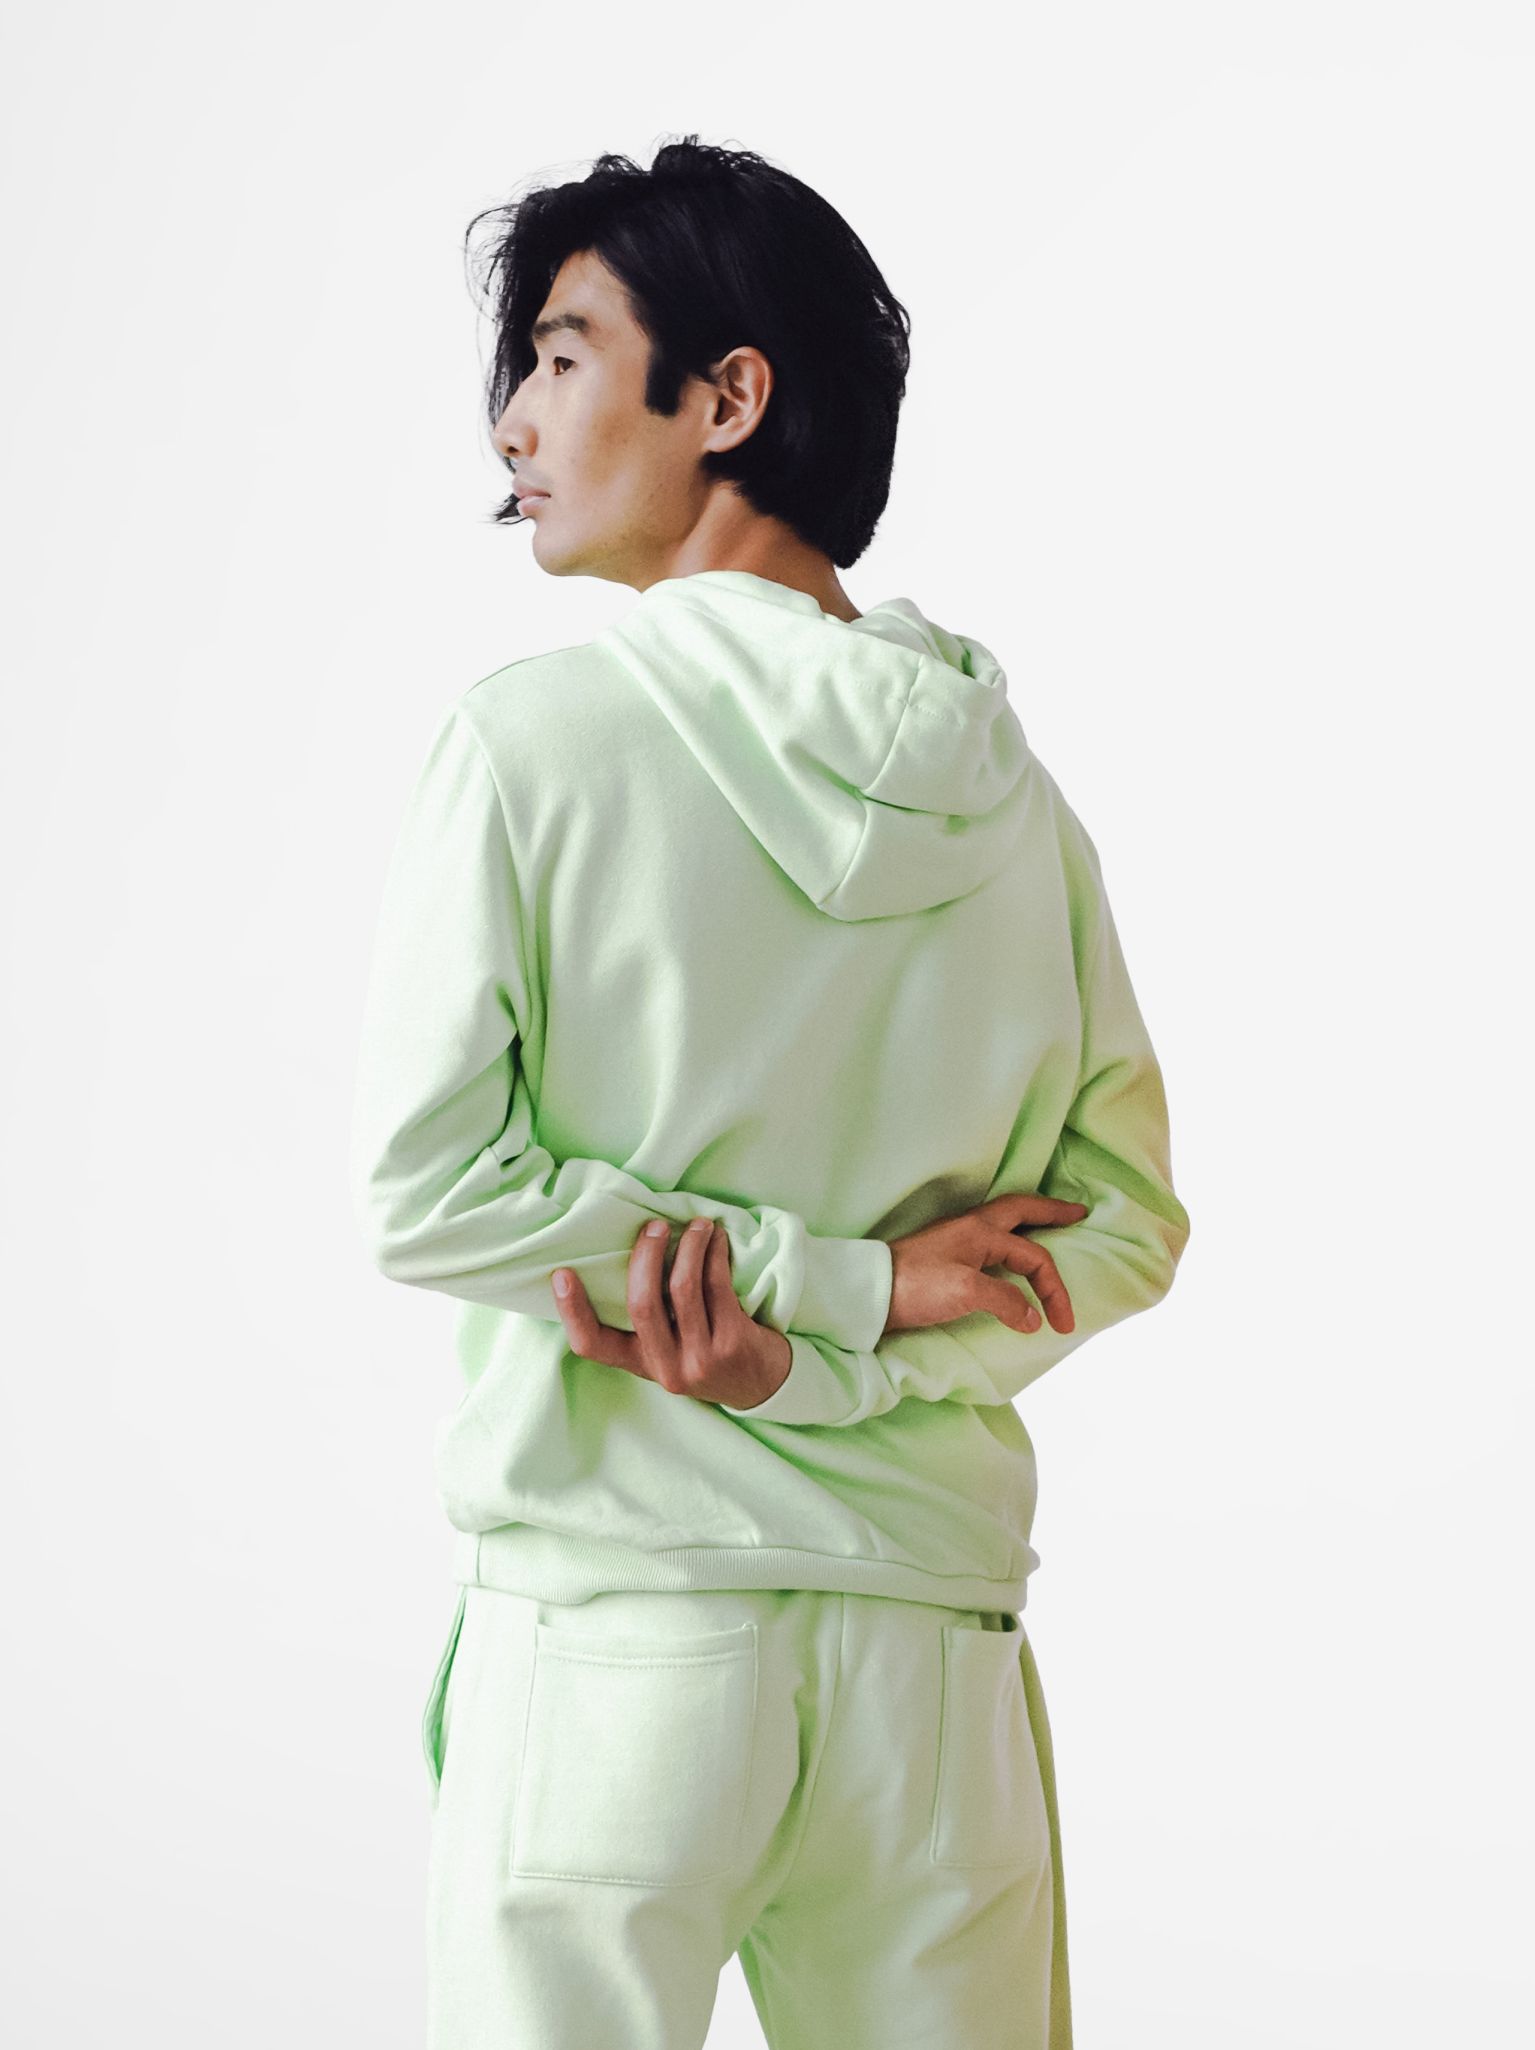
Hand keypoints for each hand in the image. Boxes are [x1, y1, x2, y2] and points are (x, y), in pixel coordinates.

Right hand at [551, 1218, 792, 1409]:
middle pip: (641, 1304)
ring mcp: (701, 1358)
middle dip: (645, 1255)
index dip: (572, 1311)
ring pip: (683, 1288)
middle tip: (654, 1226)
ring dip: (689, 1245)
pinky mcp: (734, 1342)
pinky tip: (716, 1239)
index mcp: (641, 1365)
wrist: (764, 1386)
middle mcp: (667, 1368)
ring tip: (696, 1224)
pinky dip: (715, 1253)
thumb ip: (649, 1322)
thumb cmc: (708, 1355)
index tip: (562, 1273)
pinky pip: (717, 1285)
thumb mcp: (670, 1351)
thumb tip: (626, 1260)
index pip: (593, 1345)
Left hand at [883, 1193, 1090, 1337]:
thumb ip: (1006, 1301)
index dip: (1054, 1290)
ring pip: (1006, 1223)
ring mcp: (957, 1240)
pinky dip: (1011, 1242)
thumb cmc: (916, 1287)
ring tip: (1050, 1225)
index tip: (1061, 1325)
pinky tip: (1010, 1254)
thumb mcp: (966, 1293)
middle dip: (1052, 1212)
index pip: (1034, 1256)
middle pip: (1022, 1211)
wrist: (868, 1294)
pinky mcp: (946, 1257)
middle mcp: (972, 1228)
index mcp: (981, 1231)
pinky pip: (991, 1241)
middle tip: (1078, 1214)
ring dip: (1031, 1222)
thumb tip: (1032, 1318)